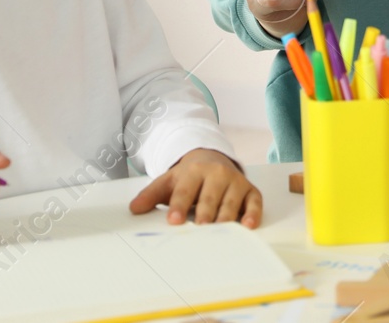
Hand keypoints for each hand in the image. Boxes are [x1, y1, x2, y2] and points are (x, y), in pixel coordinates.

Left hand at [129, 149, 262, 226]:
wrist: (212, 158)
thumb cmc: (189, 177)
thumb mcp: (168, 181)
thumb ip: (150, 195)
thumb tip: (134, 209)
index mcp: (194, 171)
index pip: (186, 190)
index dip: (179, 205)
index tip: (174, 220)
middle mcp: (217, 174)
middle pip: (210, 196)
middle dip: (205, 211)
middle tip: (200, 227)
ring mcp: (236, 182)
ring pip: (231, 201)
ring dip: (226, 216)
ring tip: (221, 231)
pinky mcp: (251, 190)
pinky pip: (254, 202)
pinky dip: (253, 214)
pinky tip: (248, 226)